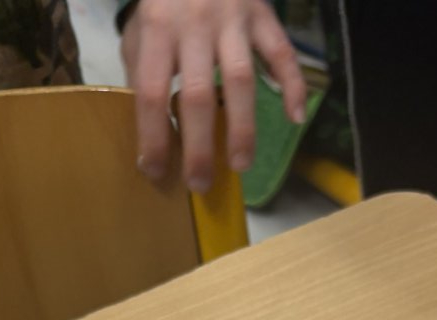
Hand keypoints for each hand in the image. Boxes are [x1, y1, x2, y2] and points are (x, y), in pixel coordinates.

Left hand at [122, 0, 305, 192]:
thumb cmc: (166, 1)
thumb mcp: (141, 29)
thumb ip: (143, 71)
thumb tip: (150, 128)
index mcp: (158, 28)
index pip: (152, 92)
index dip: (153, 136)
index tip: (155, 171)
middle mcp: (195, 23)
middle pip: (198, 95)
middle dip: (199, 147)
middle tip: (200, 184)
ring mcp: (233, 18)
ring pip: (240, 80)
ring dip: (242, 128)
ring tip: (241, 164)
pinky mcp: (262, 13)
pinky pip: (282, 52)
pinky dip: (292, 84)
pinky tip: (296, 116)